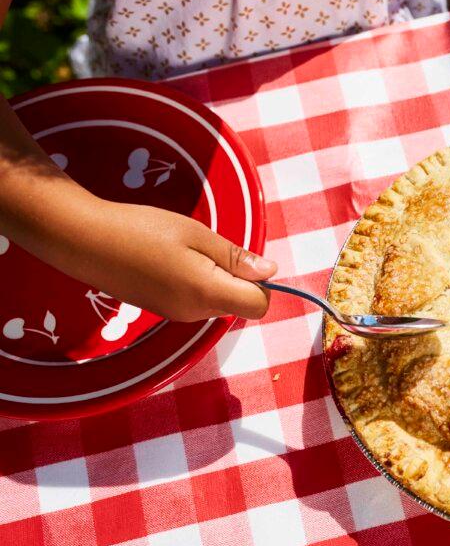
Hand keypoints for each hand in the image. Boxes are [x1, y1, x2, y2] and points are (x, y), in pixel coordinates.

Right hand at [59, 201, 276, 321]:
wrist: (83, 241)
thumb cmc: (141, 229)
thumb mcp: (196, 235)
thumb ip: (236, 257)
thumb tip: (271, 272)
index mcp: (206, 294)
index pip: (259, 306)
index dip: (261, 283)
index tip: (243, 258)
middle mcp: (194, 313)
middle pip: (239, 304)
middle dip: (237, 278)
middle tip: (206, 247)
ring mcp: (176, 315)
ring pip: (218, 302)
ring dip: (216, 279)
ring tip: (185, 251)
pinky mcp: (163, 311)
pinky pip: (197, 301)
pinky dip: (197, 283)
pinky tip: (171, 261)